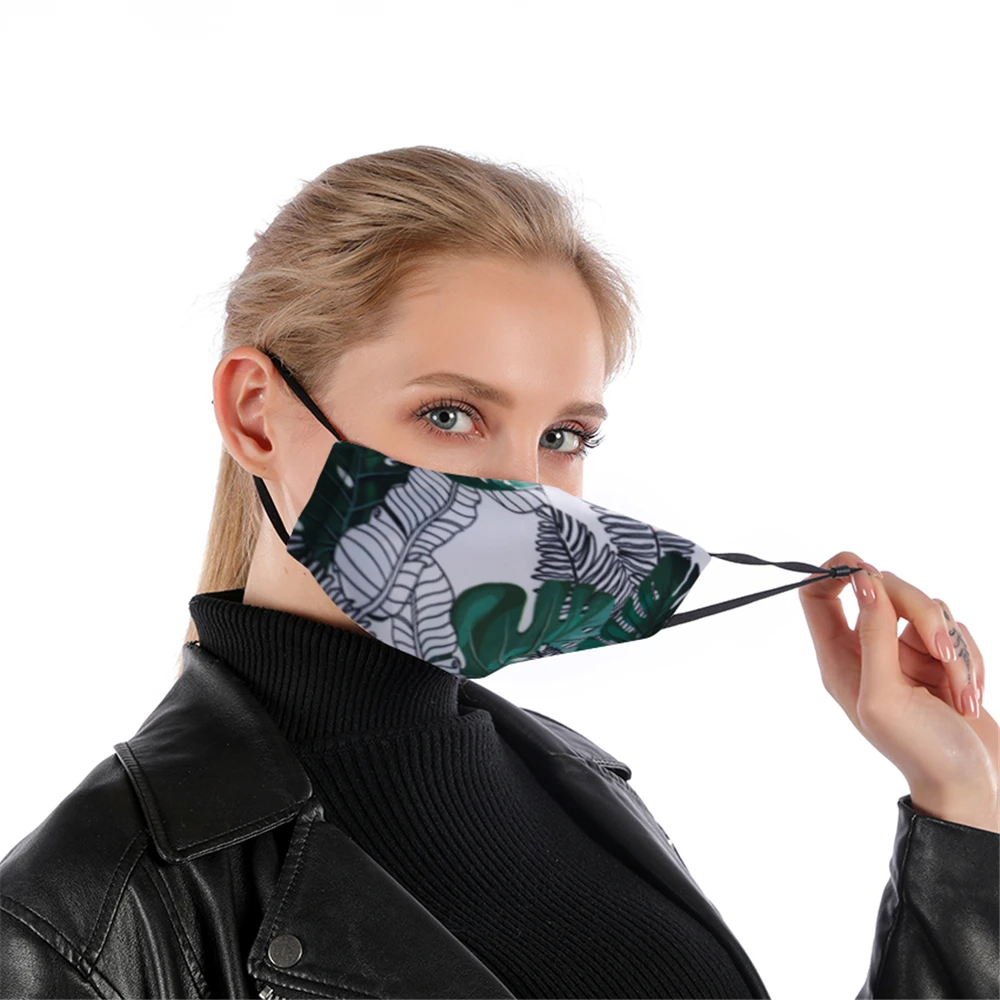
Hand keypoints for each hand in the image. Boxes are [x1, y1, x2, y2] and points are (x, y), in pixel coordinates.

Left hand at [798, 551, 997, 832]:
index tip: (865, 569)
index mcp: (838, 657)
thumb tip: (862, 580)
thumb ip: (872, 634)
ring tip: (960, 694)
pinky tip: (969, 697)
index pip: (816, 595)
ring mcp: (903, 652)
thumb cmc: (922, 751)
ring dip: (952, 648)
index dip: (835, 572)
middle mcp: (866, 649)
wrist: (972, 786)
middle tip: (943, 654)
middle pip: (883, 589)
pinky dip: (969, 659)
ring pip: (925, 607)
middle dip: (921, 614)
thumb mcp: (886, 695)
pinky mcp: (938, 658)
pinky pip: (954, 629)